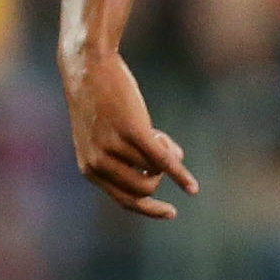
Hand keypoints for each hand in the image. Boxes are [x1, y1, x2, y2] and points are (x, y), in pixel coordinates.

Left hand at [63, 52, 196, 218]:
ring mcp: (113, 147)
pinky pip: (163, 162)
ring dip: (166, 153)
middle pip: (145, 189)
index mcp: (90, 168)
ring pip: (155, 169)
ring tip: (156, 132)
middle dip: (160, 174)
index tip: (170, 212)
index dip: (149, 208)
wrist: (88, 67)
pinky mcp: (132, 131)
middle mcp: (98, 163)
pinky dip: (180, 175)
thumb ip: (129, 155)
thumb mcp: (106, 135)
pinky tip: (192, 187)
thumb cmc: (99, 101)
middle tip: (161, 147)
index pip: (124, 200)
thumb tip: (169, 168)